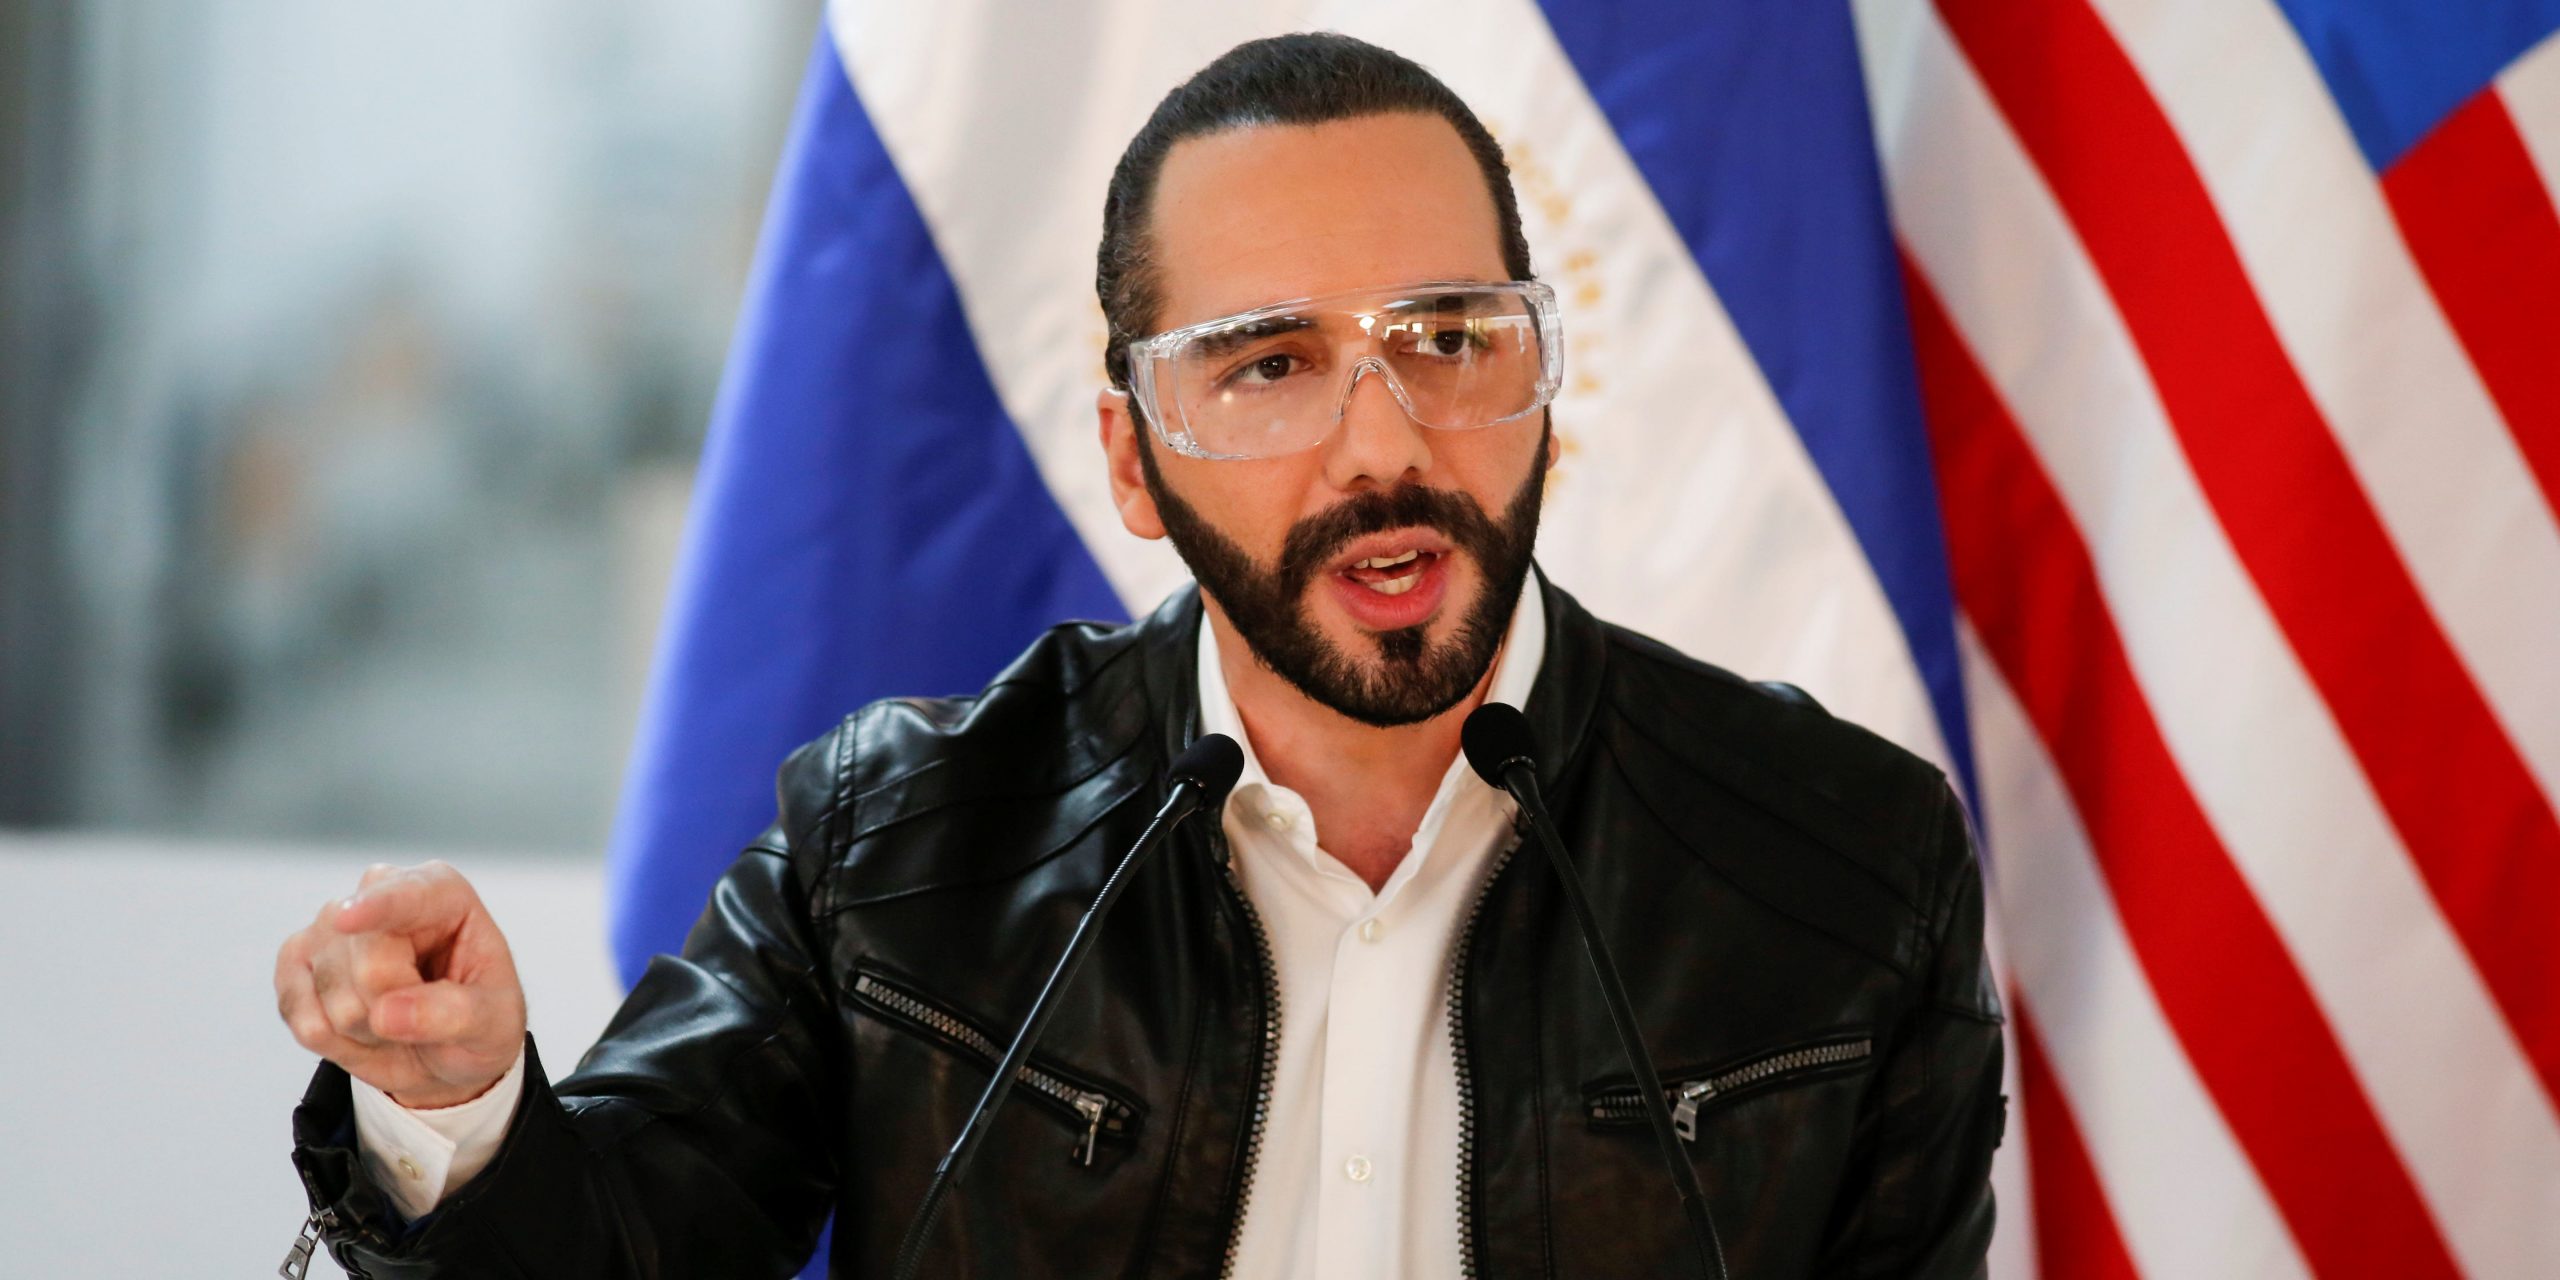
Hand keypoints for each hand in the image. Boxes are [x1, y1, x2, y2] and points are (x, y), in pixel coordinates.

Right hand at [275, 860, 527, 1109]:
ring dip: (367, 1029)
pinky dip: (333, 1040)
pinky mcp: (294, 960)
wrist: (444, 1051)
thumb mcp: (495, 1023)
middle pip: (369, 965)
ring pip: (332, 994)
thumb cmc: (477, 1020)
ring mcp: (330, 925)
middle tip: (423, 1015)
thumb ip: (455, 1014)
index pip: (405, 896)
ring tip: (396, 1020)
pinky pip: (298, 1013)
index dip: (375, 908)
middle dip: (395, 1010)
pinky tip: (361, 1029)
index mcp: (441, 893)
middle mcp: (380, 894)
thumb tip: (388, 1013)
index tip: (348, 920)